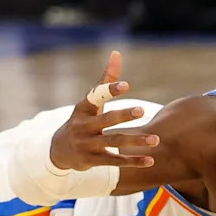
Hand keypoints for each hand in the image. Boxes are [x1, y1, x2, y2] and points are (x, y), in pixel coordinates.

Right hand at [49, 51, 158, 171]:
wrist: (59, 151)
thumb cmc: (82, 120)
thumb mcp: (90, 102)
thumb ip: (106, 80)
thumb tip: (117, 53)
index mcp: (83, 108)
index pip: (96, 96)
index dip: (110, 90)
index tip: (126, 85)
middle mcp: (83, 126)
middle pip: (106, 120)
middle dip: (123, 115)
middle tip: (141, 110)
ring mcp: (87, 144)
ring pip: (114, 142)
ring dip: (135, 141)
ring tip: (156, 139)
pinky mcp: (92, 160)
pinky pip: (115, 161)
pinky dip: (133, 161)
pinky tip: (151, 160)